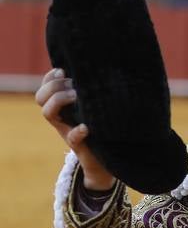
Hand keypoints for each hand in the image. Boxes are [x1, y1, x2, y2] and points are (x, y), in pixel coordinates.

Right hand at [36, 67, 114, 190]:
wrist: (105, 159)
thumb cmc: (101, 127)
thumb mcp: (94, 107)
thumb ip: (91, 92)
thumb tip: (97, 68)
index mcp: (62, 106)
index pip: (45, 87)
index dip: (50, 77)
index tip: (62, 70)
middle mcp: (60, 117)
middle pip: (41, 97)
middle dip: (54, 87)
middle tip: (74, 86)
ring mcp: (66, 130)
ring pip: (47, 113)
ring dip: (59, 101)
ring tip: (77, 97)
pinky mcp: (78, 145)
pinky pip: (73, 137)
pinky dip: (78, 131)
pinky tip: (85, 127)